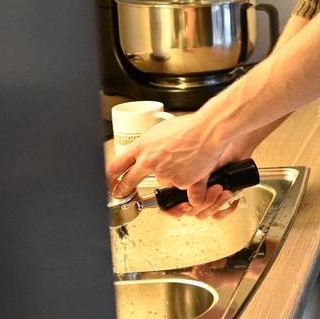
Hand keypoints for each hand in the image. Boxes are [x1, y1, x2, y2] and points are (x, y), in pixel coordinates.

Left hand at [106, 108, 250, 216]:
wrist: (209, 131)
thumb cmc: (190, 126)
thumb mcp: (162, 130)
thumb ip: (151, 144)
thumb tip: (149, 150)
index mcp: (141, 147)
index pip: (116, 166)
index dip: (110, 177)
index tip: (110, 181)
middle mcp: (149, 163)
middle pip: (128, 181)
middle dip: (124, 189)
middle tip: (123, 192)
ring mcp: (164, 175)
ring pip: (162, 181)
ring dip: (170, 176)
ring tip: (185, 161)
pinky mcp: (180, 183)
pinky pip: (181, 186)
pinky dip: (188, 182)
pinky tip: (194, 170)